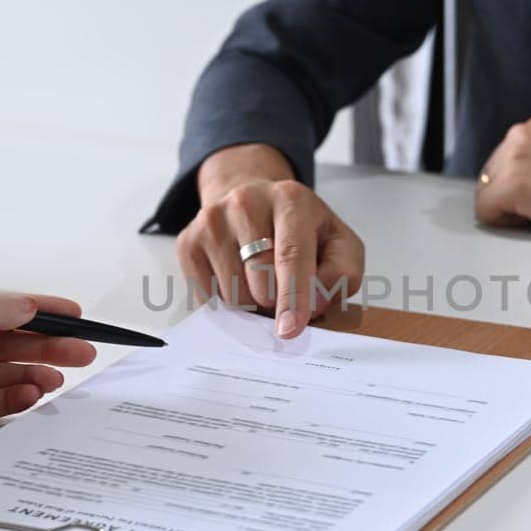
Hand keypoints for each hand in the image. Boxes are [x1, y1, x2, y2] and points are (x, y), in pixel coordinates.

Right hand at [180, 143, 364, 338]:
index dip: (293, 296)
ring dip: (253, 305)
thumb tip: (313, 303)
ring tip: (261, 280)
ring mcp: (211, 221)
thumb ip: (342, 274)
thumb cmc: (301, 230)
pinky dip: (229, 302)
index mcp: (290, 200)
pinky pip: (208, 299)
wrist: (252, 200)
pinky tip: (238, 278)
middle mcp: (246, 203)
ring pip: (233, 296)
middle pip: (260, 284)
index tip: (290, 330)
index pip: (291, 255)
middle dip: (277, 303)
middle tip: (284, 290)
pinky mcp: (188, 242)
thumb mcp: (339, 243)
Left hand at [474, 114, 530, 240]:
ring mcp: (513, 159)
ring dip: (508, 208)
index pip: (505, 159)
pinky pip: (485, 212)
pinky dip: (505, 223)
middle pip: (490, 175)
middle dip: (509, 196)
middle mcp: (520, 135)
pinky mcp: (510, 185)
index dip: (520, 185)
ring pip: (486, 192)